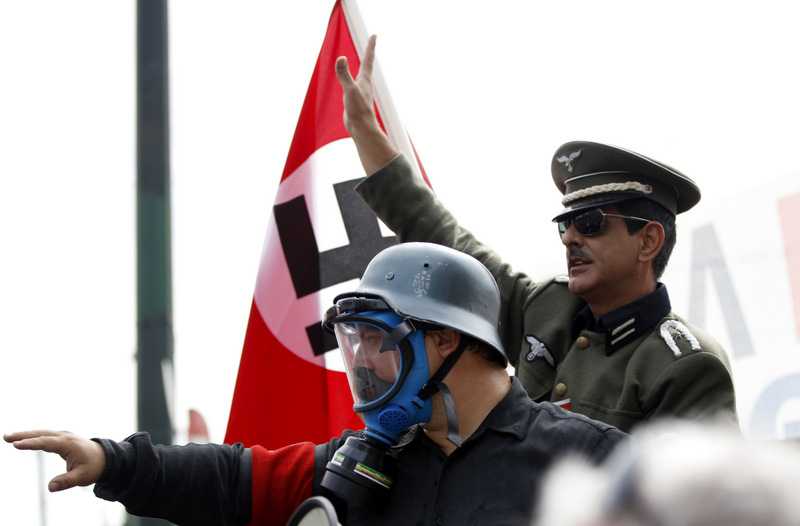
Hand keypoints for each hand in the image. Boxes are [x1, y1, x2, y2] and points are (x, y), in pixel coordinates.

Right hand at [4, 430, 105, 491]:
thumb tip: (50, 487)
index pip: (46, 442)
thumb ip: (67, 481)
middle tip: (6, 437)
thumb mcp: (83, 477)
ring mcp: (63, 436)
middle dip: (23, 435)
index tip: (16, 444)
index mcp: (68, 444)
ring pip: (42, 433)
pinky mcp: (61, 438)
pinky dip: (33, 436)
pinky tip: (23, 438)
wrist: (106, 458)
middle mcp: (65, 437)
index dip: (31, 443)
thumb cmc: (94, 467)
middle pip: (41, 434)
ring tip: (9, 437)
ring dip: (26, 434)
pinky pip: (45, 435)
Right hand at [335, 34, 397, 173]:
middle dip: (368, 53)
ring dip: (363, 65)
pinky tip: (353, 82)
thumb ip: (344, 74)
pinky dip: (353, 78)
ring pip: (361, 74)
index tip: (374, 35)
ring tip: (365, 59)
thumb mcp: (349, 89)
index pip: (368, 59)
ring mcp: (359, 91)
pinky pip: (353, 84)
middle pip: (367, 64)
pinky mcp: (354, 99)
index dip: (371, 46)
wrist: (361, 128)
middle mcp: (364, 84)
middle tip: (371, 42)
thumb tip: (341, 58)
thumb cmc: (358, 110)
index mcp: (364, 79)